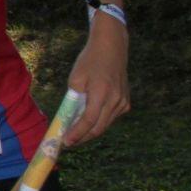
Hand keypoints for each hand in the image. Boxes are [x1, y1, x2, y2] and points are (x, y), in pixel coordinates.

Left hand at [63, 14, 129, 146]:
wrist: (112, 48)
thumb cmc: (90, 61)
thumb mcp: (76, 79)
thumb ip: (73, 100)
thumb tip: (68, 119)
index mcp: (102, 93)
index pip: (89, 121)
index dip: (77, 134)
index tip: (65, 142)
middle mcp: (115, 100)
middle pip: (98, 128)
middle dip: (82, 138)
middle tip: (68, 142)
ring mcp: (123, 102)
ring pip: (105, 124)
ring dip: (90, 131)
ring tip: (75, 134)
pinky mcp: (125, 102)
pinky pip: (110, 117)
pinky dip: (99, 122)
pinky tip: (87, 122)